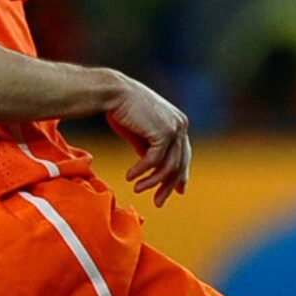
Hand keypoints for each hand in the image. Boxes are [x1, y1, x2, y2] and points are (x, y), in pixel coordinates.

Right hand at [105, 73, 191, 206]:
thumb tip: (152, 168)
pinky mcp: (164, 132)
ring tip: (138, 189)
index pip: (184, 155)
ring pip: (168, 166)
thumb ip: (149, 148)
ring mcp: (175, 128)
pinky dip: (142, 171)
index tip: (178, 191)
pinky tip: (130, 177)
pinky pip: (155, 161)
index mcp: (178, 124)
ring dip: (152, 181)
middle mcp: (181, 125)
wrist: (112, 93)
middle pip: (179, 164)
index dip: (181, 175)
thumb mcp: (140, 133)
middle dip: (168, 185)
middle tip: (158, 202)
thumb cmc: (122, 110)